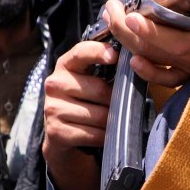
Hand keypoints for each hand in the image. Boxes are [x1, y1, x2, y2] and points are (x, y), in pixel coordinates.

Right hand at [41, 40, 114, 189]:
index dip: (99, 52)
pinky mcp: (56, 132)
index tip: (116, 56)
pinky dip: (104, 136)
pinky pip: (94, 134)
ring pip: (99, 115)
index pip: (81, 52)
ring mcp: (52, 108)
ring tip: (112, 120)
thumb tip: (137, 63)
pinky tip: (103, 134)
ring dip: (112, 121)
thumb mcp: (90, 79)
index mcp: (65, 65)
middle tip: (120, 105)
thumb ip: (105, 68)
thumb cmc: (84, 101)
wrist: (61, 135)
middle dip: (116, 100)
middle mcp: (54, 84)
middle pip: (100, 90)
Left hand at [103, 0, 189, 87]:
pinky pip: (169, 77)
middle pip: (154, 51)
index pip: (171, 40)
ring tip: (117, 23)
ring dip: (132, 44)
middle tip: (113, 9)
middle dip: (127, 30)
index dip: (147, 30)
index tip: (129, 14)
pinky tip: (134, 60)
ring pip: (156, 61)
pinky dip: (149, 71)